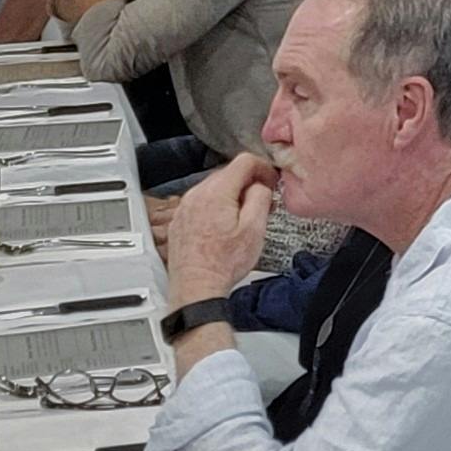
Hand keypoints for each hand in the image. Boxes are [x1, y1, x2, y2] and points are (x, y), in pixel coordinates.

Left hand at [164, 156, 277, 306]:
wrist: (196, 288)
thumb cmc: (223, 264)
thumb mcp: (254, 229)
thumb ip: (261, 198)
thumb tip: (261, 186)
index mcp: (216, 192)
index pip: (244, 161)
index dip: (263, 168)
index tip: (271, 182)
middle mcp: (196, 195)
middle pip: (228, 174)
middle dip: (248, 184)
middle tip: (262, 203)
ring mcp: (185, 208)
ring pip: (214, 189)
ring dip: (232, 197)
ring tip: (243, 220)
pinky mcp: (180, 221)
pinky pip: (201, 204)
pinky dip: (215, 209)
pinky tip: (224, 229)